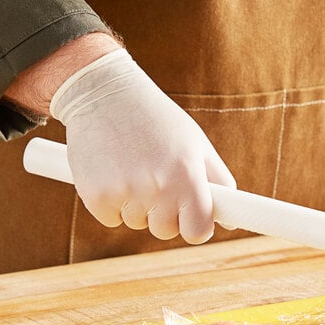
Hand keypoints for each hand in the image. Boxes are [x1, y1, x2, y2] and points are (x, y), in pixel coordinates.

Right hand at [50, 49, 235, 243]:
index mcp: (186, 175)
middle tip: (156, 179)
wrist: (101, 92)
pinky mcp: (95, 196)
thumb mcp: (196, 143)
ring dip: (137, 205)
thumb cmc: (156, 120)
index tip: (192, 218)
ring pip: (137, 223)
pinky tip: (111, 170)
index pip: (198, 232)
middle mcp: (157, 187)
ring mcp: (124, 193)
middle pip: (166, 231)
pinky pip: (111, 219)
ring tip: (132, 166)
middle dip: (164, 213)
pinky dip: (111, 202)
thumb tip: (229, 220)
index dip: (197, 228)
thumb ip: (219, 182)